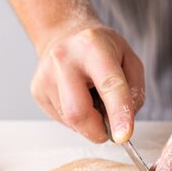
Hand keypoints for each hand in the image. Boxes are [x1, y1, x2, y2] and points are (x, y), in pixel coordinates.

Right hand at [31, 25, 144, 142]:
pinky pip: (61, 120)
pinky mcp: (37, 91)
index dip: (118, 114)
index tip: (123, 136)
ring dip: (87, 122)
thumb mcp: (129, 60)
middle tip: (108, 128)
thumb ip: (134, 92)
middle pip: (78, 112)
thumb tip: (122, 123)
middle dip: (96, 130)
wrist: (63, 33)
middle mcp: (64, 59)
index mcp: (93, 47)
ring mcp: (46, 76)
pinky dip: (75, 119)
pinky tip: (77, 98)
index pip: (109, 86)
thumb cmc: (99, 48)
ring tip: (90, 98)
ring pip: (70, 121)